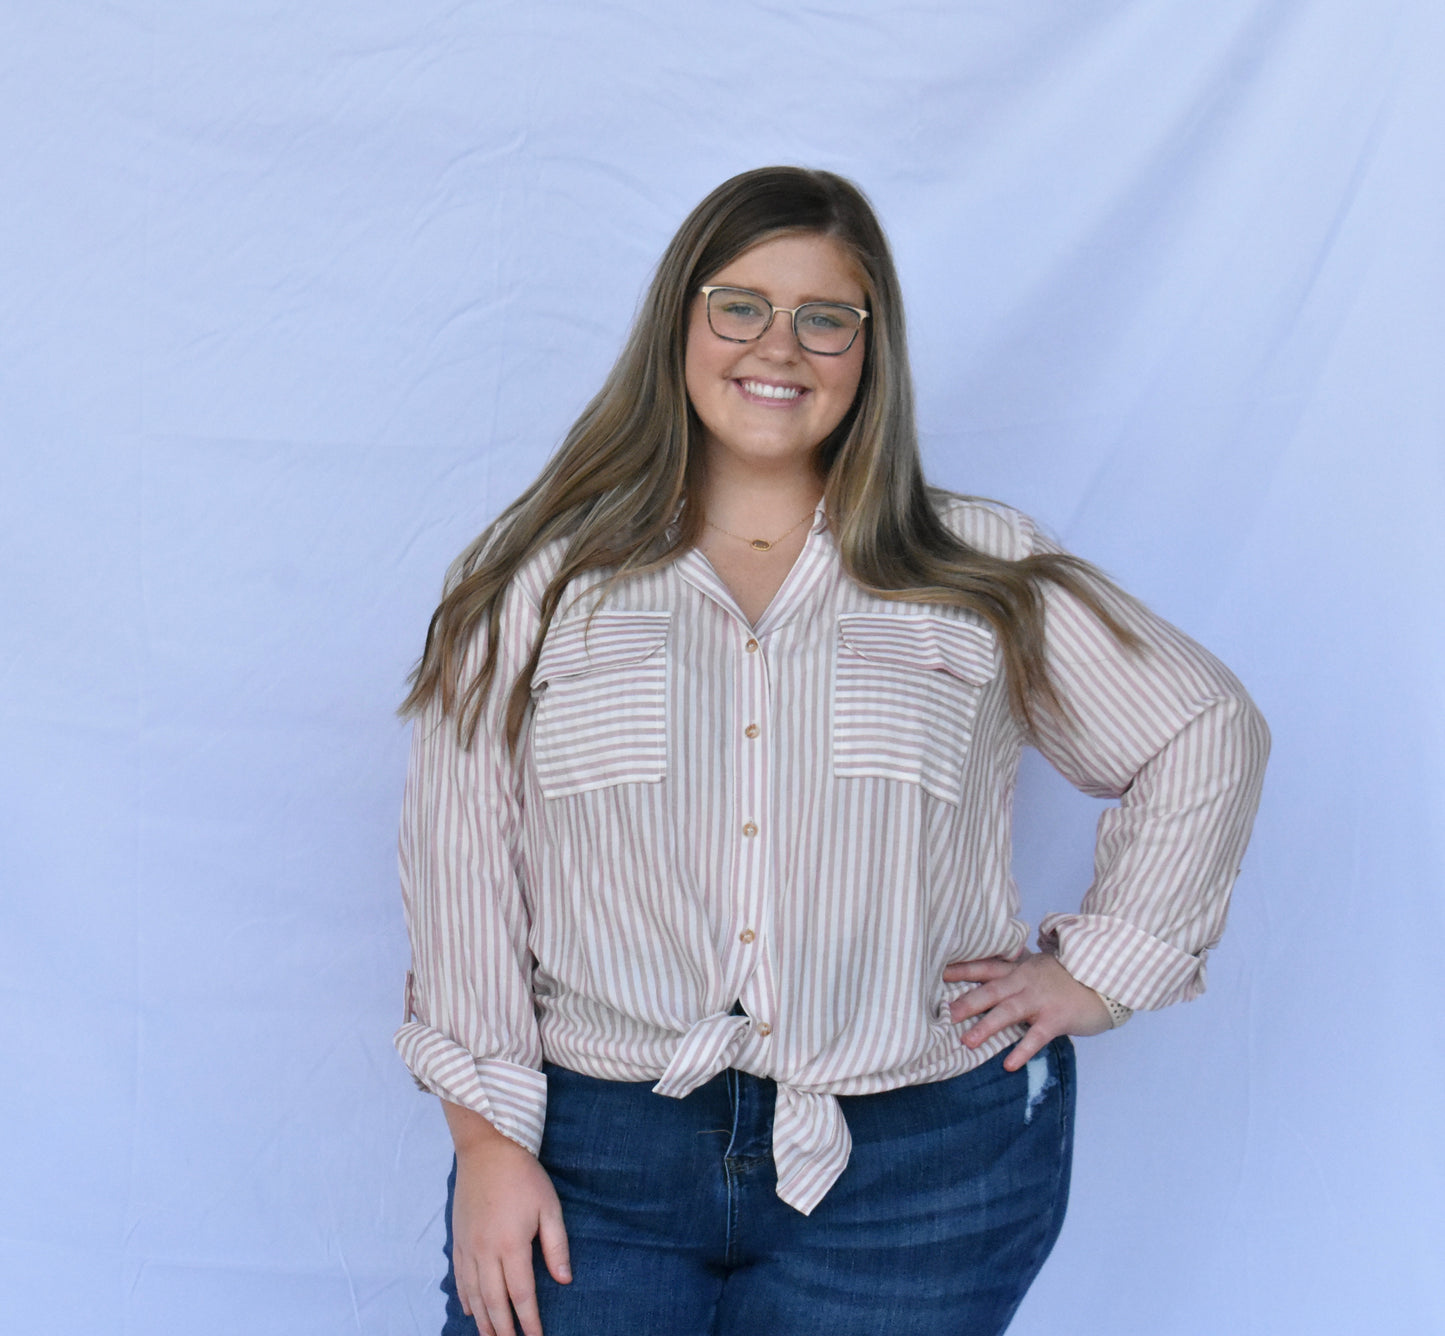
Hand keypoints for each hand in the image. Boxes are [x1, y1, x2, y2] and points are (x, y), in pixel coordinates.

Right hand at [443, 1102, 570, 1335]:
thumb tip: (564, 1280)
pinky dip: (465, 1297)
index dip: (529, 1321)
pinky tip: (469, 1310)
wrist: (487, 1147)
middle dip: (503, 1329)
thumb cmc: (524, 1175)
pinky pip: (459, 1277)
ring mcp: (468, 1246)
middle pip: (494, 1302)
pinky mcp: (458, 1238)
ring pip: (473, 1294)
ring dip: (483, 1320)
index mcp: (512, 1245)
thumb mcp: (549, 1206)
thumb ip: (556, 1246)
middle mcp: (486, 1251)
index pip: (521, 1295)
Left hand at [944, 950, 1112, 1070]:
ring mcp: (1040, 1000)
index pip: (986, 967)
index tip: (938, 974)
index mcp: (1019, 969)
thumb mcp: (1039, 968)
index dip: (962, 970)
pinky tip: (1008, 1064)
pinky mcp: (1056, 1018)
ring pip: (1008, 1012)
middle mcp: (1025, 982)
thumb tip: (989, 980)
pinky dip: (1021, 1051)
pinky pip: (1035, 1036)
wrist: (1105, 980)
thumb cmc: (1069, 977)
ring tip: (966, 1042)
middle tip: (945, 1014)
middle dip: (967, 1002)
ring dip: (986, 1027)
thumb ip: (1016, 972)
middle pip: (990, 990)